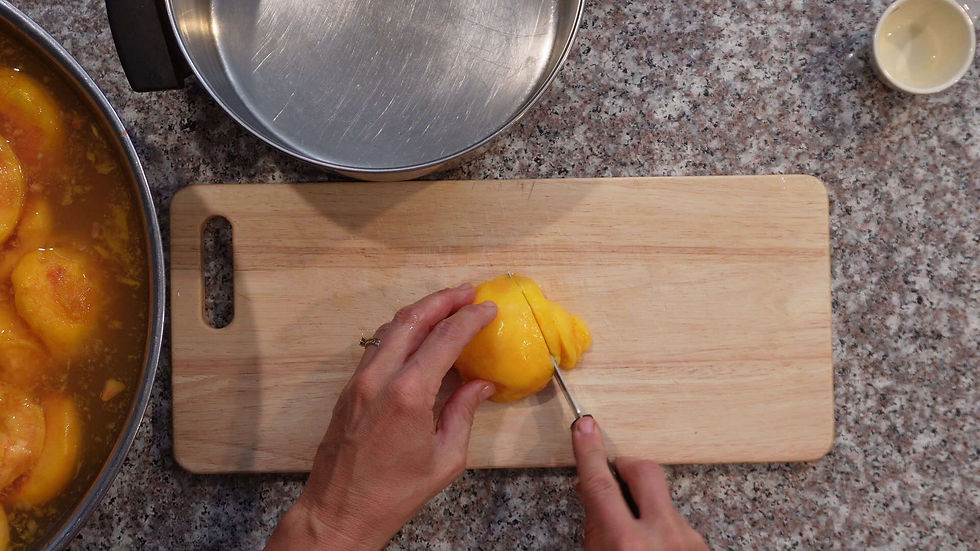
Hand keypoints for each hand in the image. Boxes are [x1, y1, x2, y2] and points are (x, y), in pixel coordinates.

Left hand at [266, 284, 496, 550]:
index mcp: (408, 394)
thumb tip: (481, 384)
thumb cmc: (394, 493)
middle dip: (443, 300)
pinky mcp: (349, 388)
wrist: (339, 511)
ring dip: (420, 311)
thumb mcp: (445, 458)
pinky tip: (418, 333)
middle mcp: (380, 378)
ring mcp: (359, 380)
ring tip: (447, 305)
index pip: (445, 339)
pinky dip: (401, 331)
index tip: (488, 308)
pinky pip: (377, 346)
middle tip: (468, 292)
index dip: (470, 319)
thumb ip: (464, 413)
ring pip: (390, 328)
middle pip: (413, 319)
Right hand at [572, 416, 707, 550]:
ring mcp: (687, 539)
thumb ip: (596, 526)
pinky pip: (676, 519)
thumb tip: (593, 491)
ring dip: (644, 505)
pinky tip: (652, 545)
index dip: (590, 452)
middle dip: (627, 465)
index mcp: (626, 544)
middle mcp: (662, 537)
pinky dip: (660, 526)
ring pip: (663, 499)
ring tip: (632, 530)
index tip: (585, 427)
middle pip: (645, 471)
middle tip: (614, 473)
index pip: (602, 485)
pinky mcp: (701, 544)